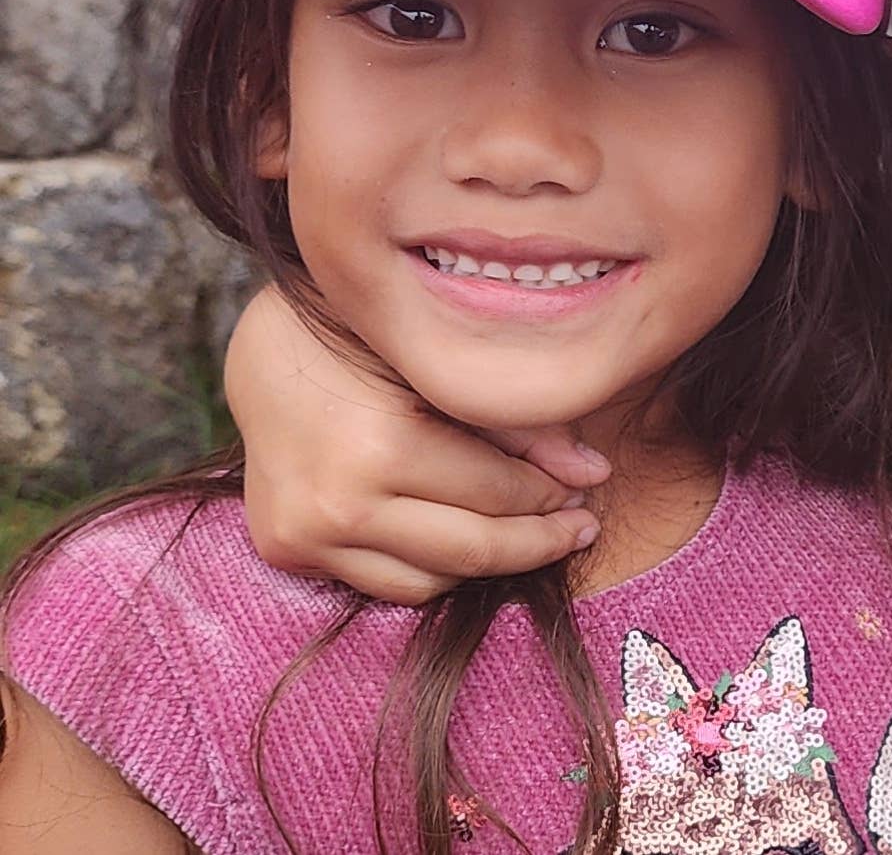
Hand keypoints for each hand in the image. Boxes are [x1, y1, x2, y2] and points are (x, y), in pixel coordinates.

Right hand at [224, 290, 606, 603]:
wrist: (266, 348)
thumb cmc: (369, 339)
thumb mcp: (445, 367)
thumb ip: (519, 424)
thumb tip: (594, 475)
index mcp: (382, 447)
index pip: (496, 493)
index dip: (552, 495)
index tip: (591, 488)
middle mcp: (337, 504)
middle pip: (469, 550)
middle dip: (538, 542)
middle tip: (584, 527)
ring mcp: (304, 536)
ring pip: (428, 582)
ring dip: (489, 564)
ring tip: (534, 534)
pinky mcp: (286, 551)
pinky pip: (383, 582)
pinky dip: (434, 569)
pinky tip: (470, 540)